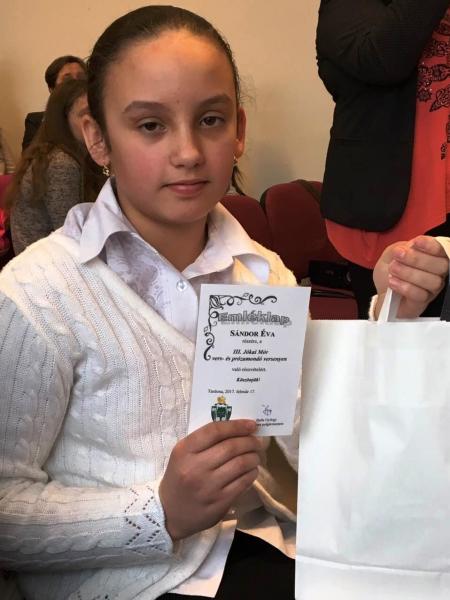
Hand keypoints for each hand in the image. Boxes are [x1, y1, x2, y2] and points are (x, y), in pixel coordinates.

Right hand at [159, 420, 261, 540]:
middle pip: (231, 447)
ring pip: (241, 464)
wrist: (169, 513)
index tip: (251, 424)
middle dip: (250, 441)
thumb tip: (237, 430)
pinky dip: (252, 473)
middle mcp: (195, 467)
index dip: (237, 426)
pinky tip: (252, 470)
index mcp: (184, 450)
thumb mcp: (183, 455)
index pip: (215, 431)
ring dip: (254, 457)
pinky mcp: (219, 502)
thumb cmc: (179, 477)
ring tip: (256, 455)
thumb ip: (204, 441)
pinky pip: (243, 482)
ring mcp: (208, 486)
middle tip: (257, 442)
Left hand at [373, 236, 447, 318]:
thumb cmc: (389, 273)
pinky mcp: (422, 303)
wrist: (380, 293)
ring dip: (410, 273)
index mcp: (432, 257)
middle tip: (398, 255)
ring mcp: (431, 289)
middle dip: (418, 258)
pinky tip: (392, 282)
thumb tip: (409, 247)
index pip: (441, 250)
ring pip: (432, 281)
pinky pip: (421, 295)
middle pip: (441, 265)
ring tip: (392, 269)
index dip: (432, 245)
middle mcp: (437, 273)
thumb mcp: (390, 254)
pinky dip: (405, 287)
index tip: (416, 242)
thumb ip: (400, 247)